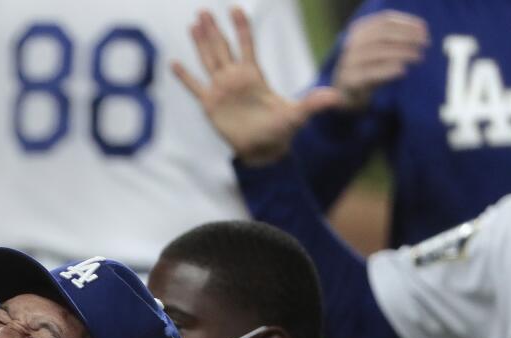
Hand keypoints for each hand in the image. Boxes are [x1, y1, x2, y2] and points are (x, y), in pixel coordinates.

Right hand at [173, 7, 342, 165]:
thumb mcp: (297, 115)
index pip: (247, 45)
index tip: (235, 8)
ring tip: (193, 24)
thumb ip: (313, 104)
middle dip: (214, 29)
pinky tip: (174, 63)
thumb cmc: (281, 131)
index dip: (241, 27)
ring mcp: (222, 90)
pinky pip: (195, 86)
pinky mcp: (210, 105)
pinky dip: (184, 76)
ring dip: (200, 43)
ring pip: (208, 60)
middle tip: (203, 10)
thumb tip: (336, 97)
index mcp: (254, 76)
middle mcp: (235, 78)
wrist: (264, 150)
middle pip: (223, 48)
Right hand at [332, 10, 428, 109]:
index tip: (425, 30)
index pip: (385, 20)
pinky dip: (388, 70)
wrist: (345, 94)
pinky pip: (370, 73)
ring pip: (378, 52)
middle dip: (407, 36)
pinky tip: (403, 70)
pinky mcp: (350, 80)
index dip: (407, 23)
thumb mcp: (379, 49)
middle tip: (425, 43)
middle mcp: (352, 43)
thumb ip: (394, 39)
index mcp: (360, 30)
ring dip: (402, 52)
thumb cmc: (368, 68)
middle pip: (383, 33)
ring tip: (418, 57)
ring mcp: (349, 62)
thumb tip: (422, 32)